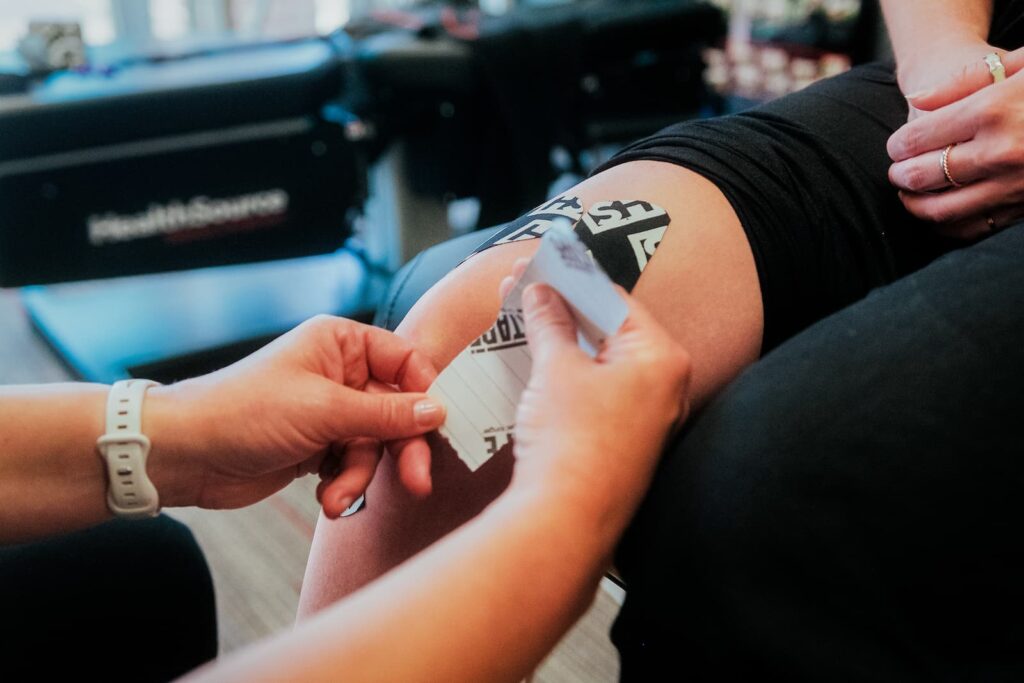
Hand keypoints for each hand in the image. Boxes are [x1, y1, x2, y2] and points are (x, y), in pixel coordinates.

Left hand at [145, 315, 444, 514]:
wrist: (186, 455)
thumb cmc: (243, 412)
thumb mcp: (324, 410)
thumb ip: (385, 412)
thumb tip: (436, 411)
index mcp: (340, 345)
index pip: (405, 361)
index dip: (423, 394)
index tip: (434, 427)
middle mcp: (339, 374)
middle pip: (397, 410)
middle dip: (401, 449)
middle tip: (416, 482)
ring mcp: (329, 412)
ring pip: (375, 445)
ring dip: (360, 475)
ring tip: (337, 497)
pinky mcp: (317, 446)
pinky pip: (353, 465)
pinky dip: (345, 484)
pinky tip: (328, 498)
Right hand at [510, 275, 690, 527]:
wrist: (566, 518)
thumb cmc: (571, 441)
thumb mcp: (556, 369)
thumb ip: (549, 322)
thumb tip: (540, 293)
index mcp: (661, 357)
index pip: (613, 299)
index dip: (569, 277)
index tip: (539, 263)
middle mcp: (667, 384)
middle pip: (610, 328)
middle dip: (563, 305)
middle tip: (524, 284)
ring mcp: (650, 414)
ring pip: (603, 359)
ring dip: (564, 336)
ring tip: (524, 313)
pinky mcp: (628, 438)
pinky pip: (601, 388)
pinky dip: (572, 369)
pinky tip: (540, 355)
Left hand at [888, 47, 1023, 237]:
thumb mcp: (1020, 64)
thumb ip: (964, 81)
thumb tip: (915, 100)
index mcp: (994, 110)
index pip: (919, 138)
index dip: (898, 145)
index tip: (895, 146)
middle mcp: (1003, 151)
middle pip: (925, 176)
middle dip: (901, 175)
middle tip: (895, 172)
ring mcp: (1016, 184)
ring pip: (943, 209)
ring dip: (916, 205)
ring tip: (908, 194)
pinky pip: (974, 227)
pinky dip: (948, 224)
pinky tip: (940, 211)